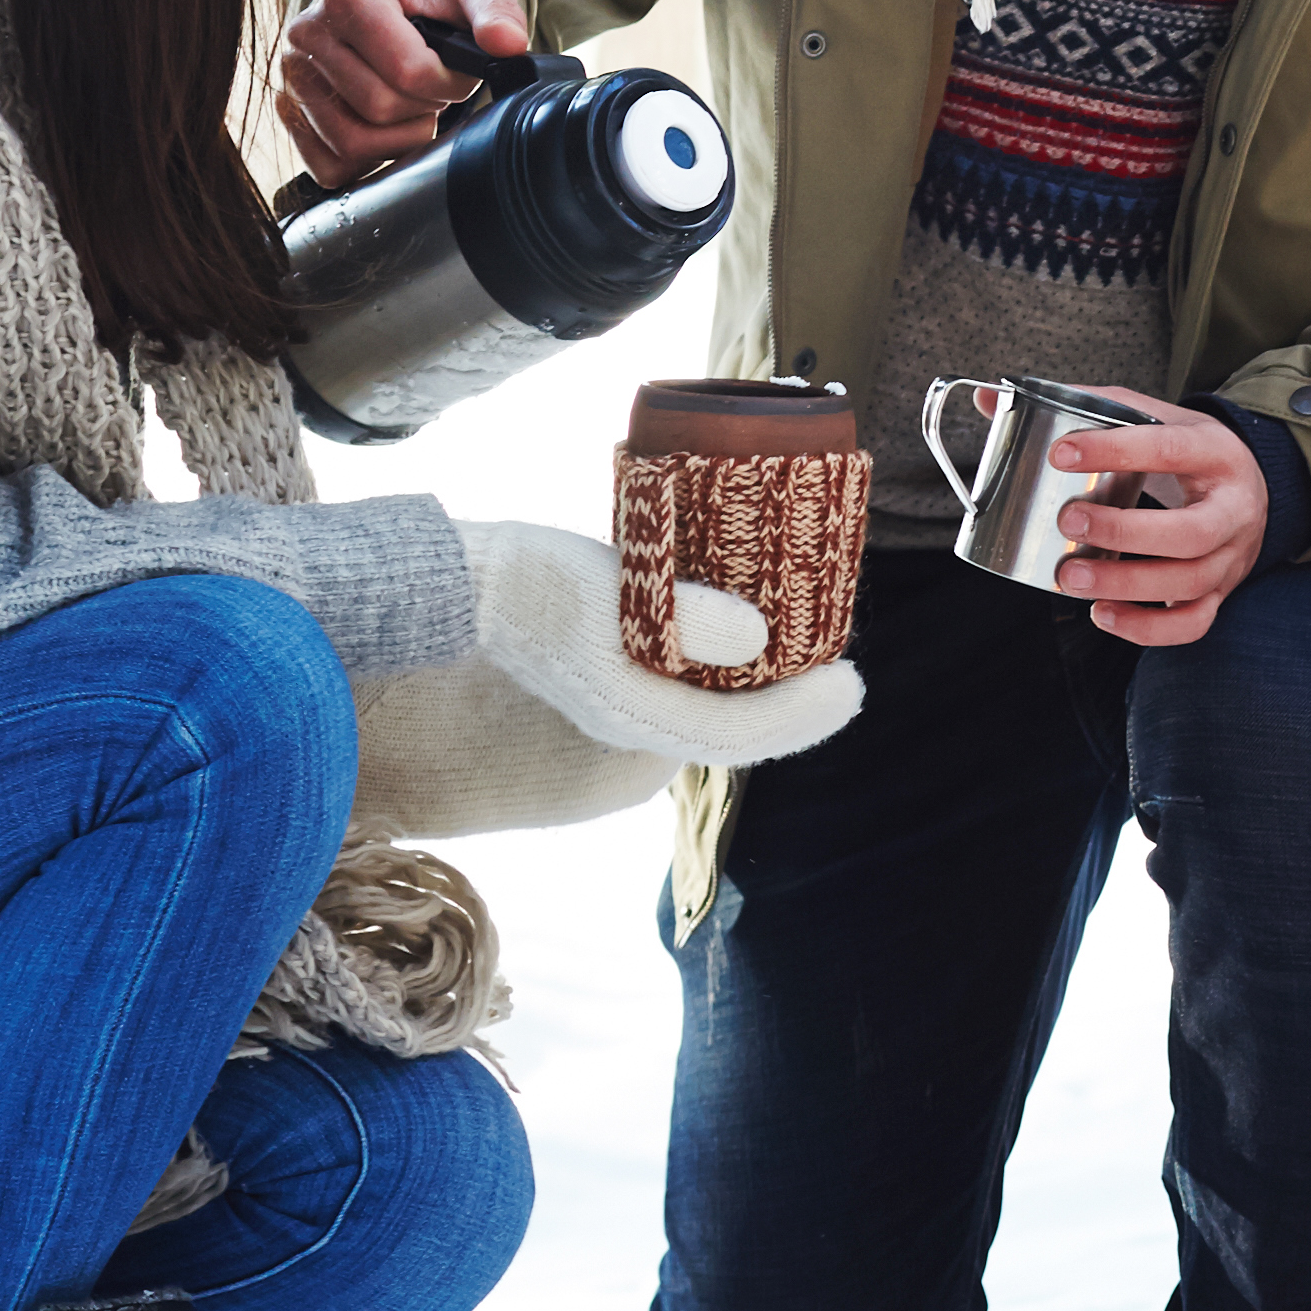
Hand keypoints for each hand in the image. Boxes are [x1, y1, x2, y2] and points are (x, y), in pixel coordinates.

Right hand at [281, 0, 536, 187]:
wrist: (388, 15)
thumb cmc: (428, 6)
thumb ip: (496, 9)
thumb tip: (508, 44)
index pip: (406, 70)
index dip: (445, 83)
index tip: (452, 71)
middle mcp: (307, 34)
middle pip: (380, 107)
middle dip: (424, 107)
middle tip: (432, 91)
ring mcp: (292, 80)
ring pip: (354, 143)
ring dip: (400, 138)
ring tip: (411, 109)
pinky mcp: (291, 118)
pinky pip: (332, 168)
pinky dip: (370, 161)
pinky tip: (386, 131)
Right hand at [455, 521, 864, 768]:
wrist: (456, 580)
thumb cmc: (533, 577)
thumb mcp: (618, 587)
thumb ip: (689, 616)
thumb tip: (760, 639)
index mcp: (634, 711)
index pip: (737, 733)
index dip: (801, 716)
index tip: (854, 683)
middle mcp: (628, 716)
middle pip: (728, 729)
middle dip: (789, 709)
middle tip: (844, 675)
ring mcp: (613, 697)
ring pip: (706, 708)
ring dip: (759, 690)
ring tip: (806, 657)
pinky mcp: (604, 669)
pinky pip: (681, 684)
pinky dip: (722, 670)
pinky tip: (742, 636)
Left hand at [1043, 405, 1271, 648]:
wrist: (1252, 487)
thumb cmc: (1188, 452)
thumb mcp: (1156, 417)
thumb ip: (1087, 407)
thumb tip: (990, 403)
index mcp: (1216, 452)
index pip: (1168, 449)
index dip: (1114, 451)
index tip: (1060, 454)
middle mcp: (1233, 509)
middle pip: (1190, 532)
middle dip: (1124, 533)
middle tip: (1067, 522)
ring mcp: (1231, 556)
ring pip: (1188, 582)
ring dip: (1125, 585)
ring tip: (1070, 578)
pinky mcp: (1221, 592)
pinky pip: (1191, 623)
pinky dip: (1145, 628)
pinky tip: (1101, 614)